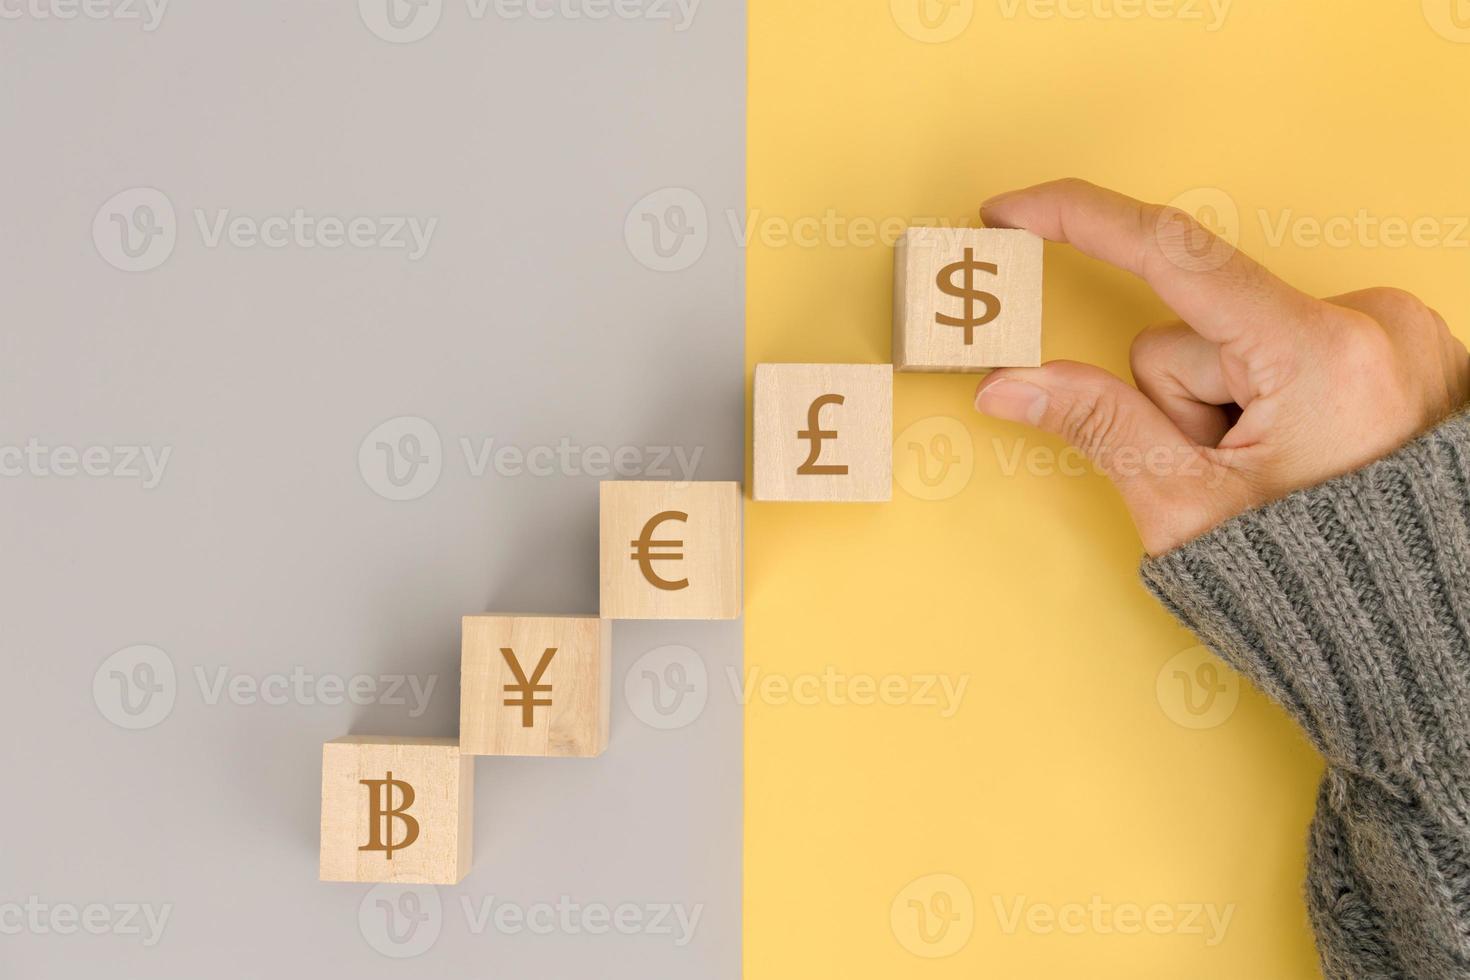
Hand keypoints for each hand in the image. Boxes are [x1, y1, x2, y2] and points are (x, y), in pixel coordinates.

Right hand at [973, 178, 1469, 555]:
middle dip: (1186, 399)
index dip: (1081, 221)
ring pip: (1247, 339)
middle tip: (1226, 473)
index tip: (1015, 210)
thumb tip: (1011, 383)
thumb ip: (1098, 427)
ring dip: (1234, 403)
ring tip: (1275, 475)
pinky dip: (1280, 396)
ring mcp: (1399, 333)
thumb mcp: (1188, 509)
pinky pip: (1297, 346)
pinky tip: (1305, 452)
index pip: (1175, 255)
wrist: (1428, 635)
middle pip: (1204, 327)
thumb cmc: (1320, 588)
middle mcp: (1373, 322)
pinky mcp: (1407, 346)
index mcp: (1320, 356)